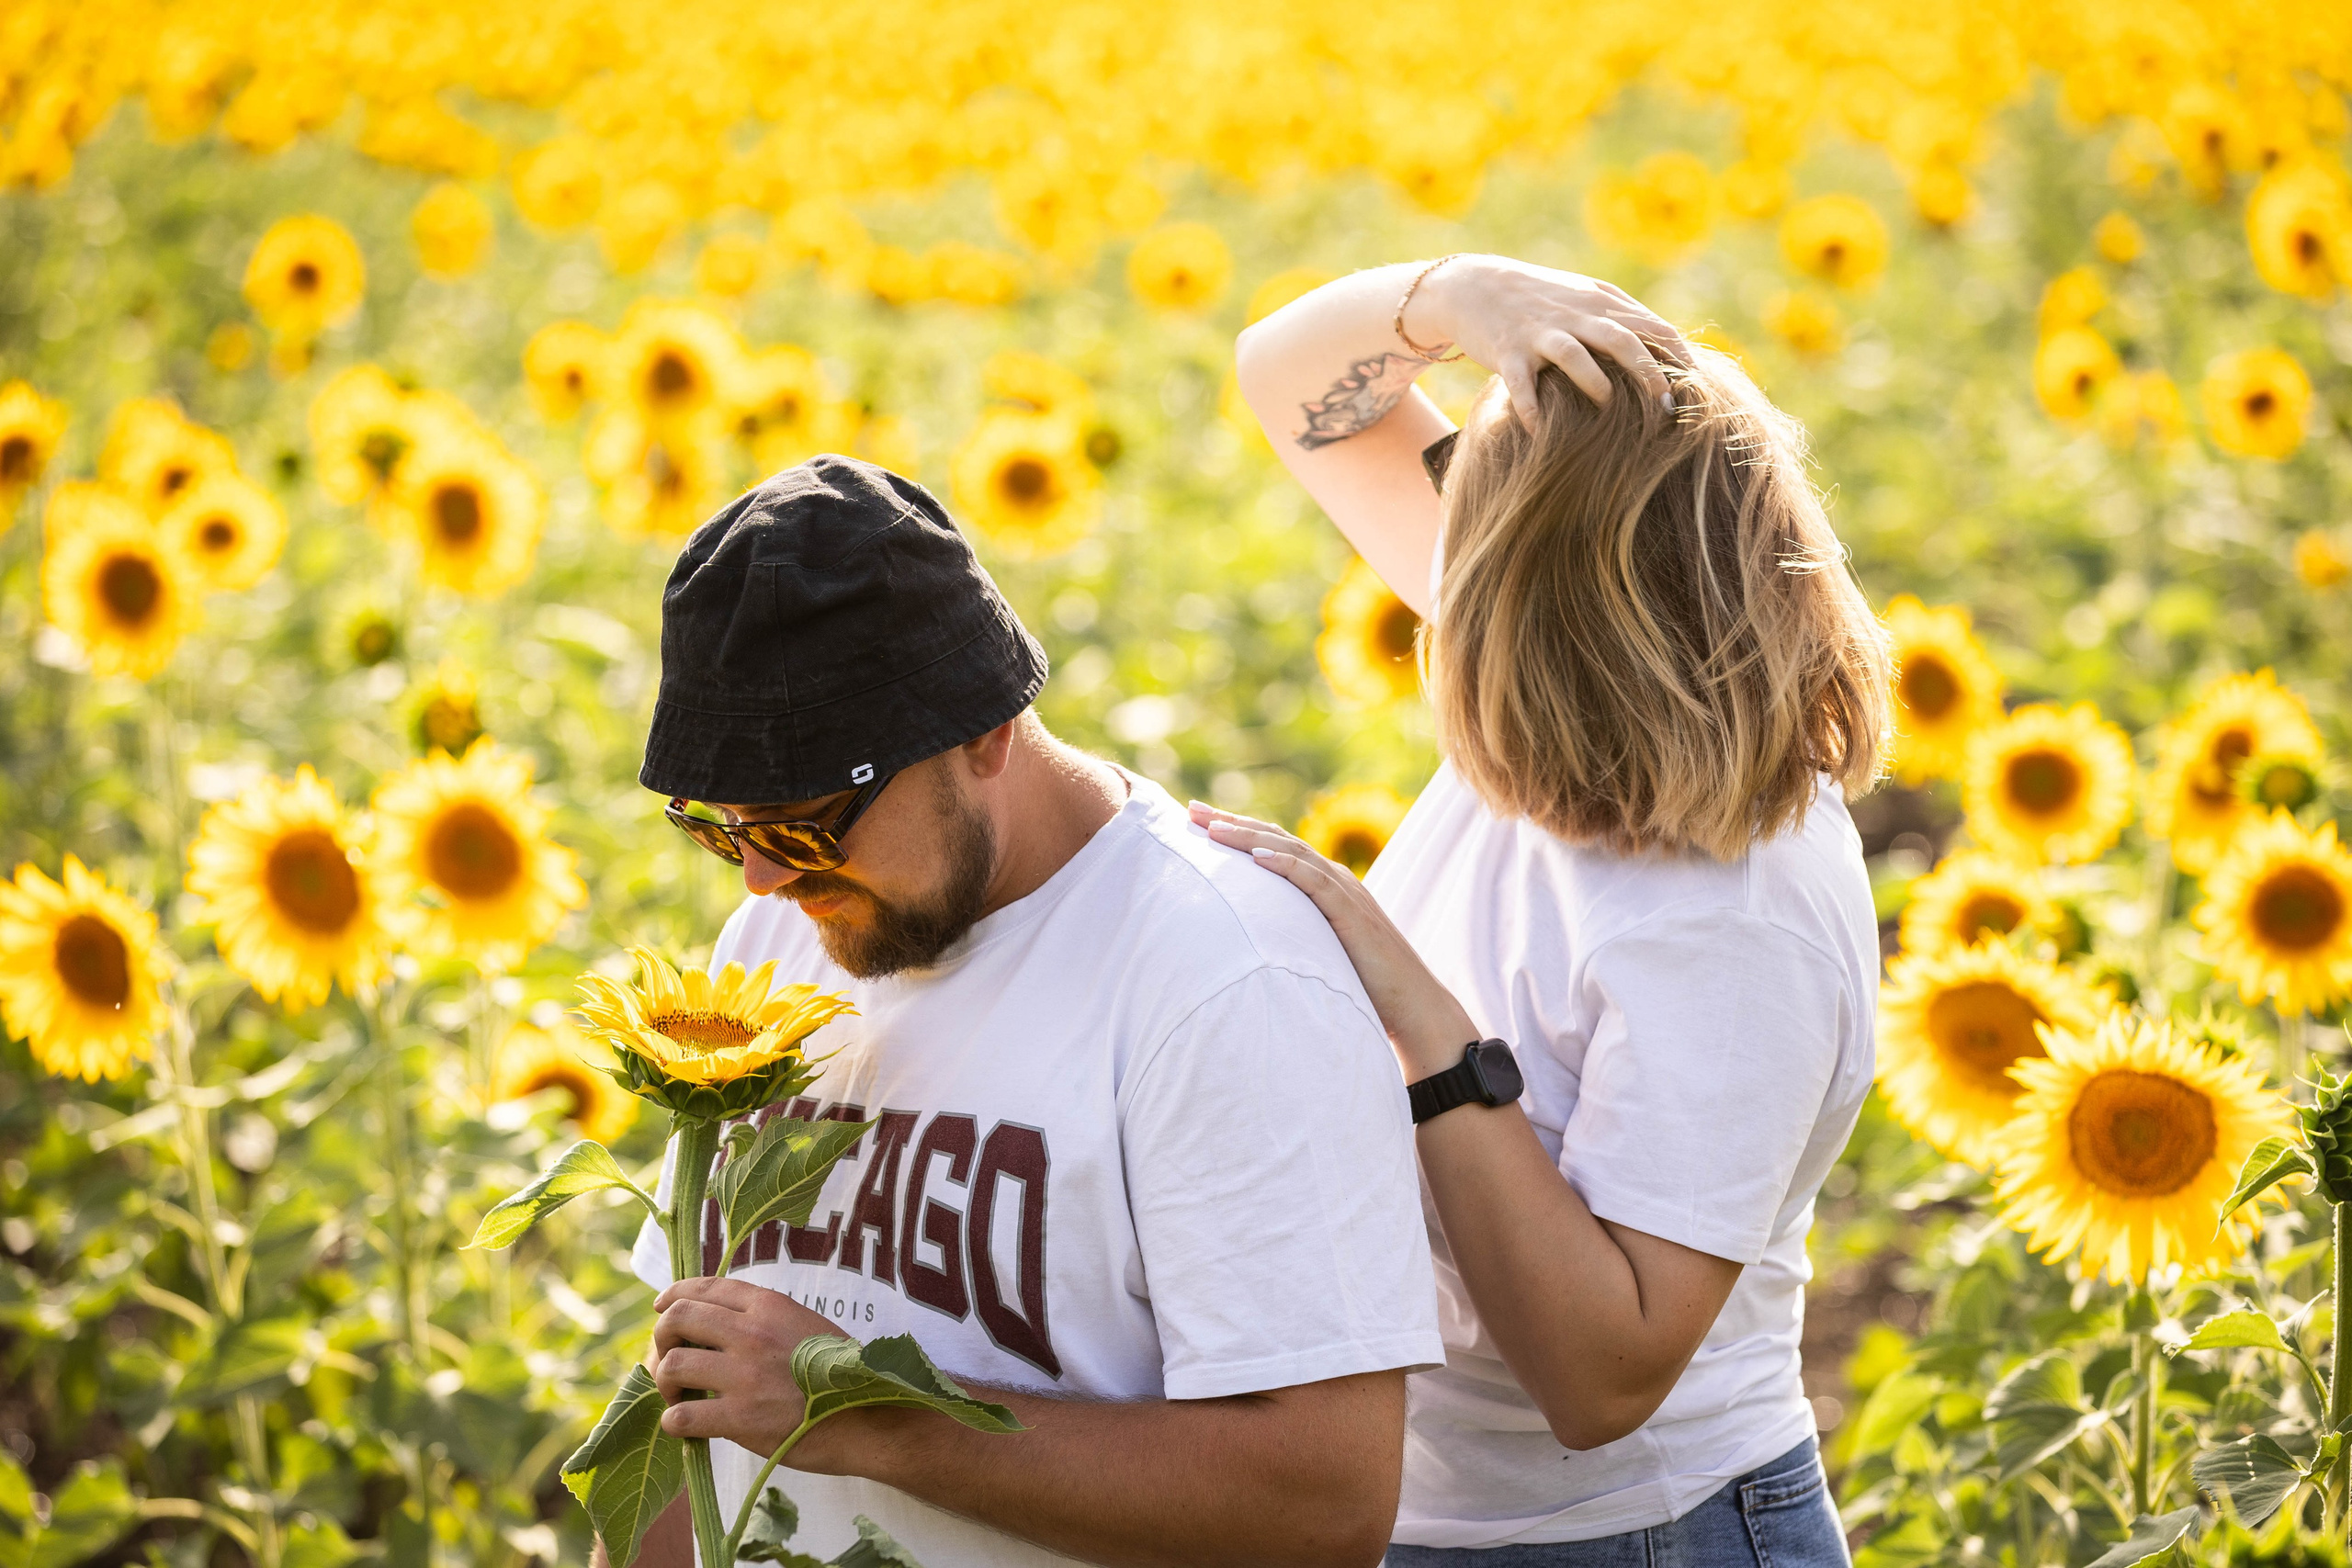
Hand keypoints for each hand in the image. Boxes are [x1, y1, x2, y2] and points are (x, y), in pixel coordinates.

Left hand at [650, 1277, 886, 1474]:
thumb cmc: (841, 1374)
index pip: (705, 1287)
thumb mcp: (807, 1326)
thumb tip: (719, 1324)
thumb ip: (766, 1319)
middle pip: (677, 1319)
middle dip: (662, 1338)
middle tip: (668, 1360)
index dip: (674, 1296)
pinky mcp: (742, 1418)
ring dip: (664, 1382)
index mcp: (770, 1305)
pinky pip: (682, 1416)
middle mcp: (752, 1332)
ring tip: (677, 1396)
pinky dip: (674, 1422)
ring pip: (672, 1364)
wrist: (871, 1417)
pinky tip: (685, 1426)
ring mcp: (745, 1374)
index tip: (662, 1309)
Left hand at [1188, 801, 1477, 1079]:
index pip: (1274, 848)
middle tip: (1192, 810)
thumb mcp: (1319, 951)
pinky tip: (1258, 857)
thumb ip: (1292, 936)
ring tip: (1213, 828)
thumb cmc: (1366, 986)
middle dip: (1233, 823)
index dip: (1237, 831)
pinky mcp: (1352, 913)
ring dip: (1249, 838)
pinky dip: (1286, 865)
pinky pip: (1314, 882)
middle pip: (1276, 840)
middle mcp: (1334, 880)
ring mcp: (1345, 893)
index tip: (1198, 822)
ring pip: (1292, 853)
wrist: (1414, 1006)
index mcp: (1324, 886)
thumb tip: (1249, 943)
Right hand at [1407, 255, 1685, 423]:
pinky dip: (1531, 409)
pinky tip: (1539, 432)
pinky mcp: (1507, 352)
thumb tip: (1668, 345)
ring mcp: (1539, 333)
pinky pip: (1521, 384)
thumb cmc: (1537, 299)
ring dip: (1596, 384)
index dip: (1679, 356)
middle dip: (1649, 374)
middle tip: (1666, 408)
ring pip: (1576, 355)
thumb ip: (1621, 316)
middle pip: (1622, 341)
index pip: (1652, 327)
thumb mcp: (1583, 296)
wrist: (1472, 286)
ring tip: (1607, 409)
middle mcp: (1574, 316)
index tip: (1697, 386)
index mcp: (1599, 303)